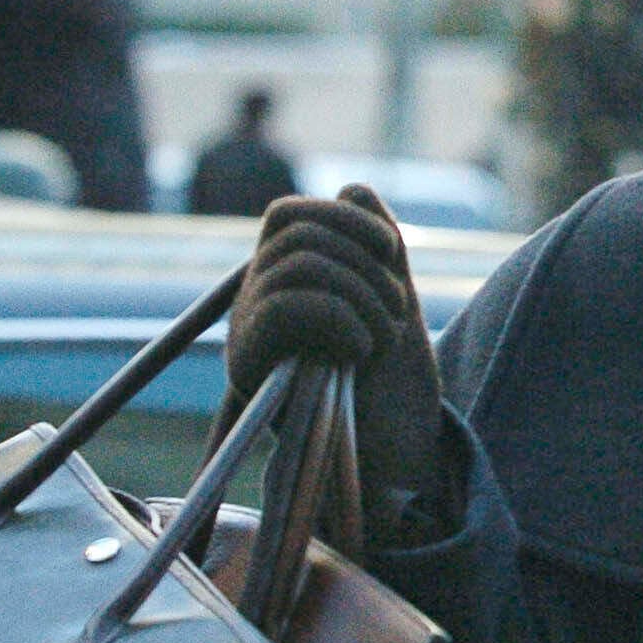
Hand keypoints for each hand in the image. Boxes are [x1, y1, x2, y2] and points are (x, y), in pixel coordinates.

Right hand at [227, 184, 419, 392]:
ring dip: (364, 294)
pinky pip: (287, 305)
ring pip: (301, 263)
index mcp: (283, 281)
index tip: (391, 250)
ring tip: (385, 337)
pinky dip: (341, 318)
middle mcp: (254, 299)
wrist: (393, 456)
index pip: (289, 214)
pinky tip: (362, 351)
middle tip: (395, 312)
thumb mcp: (391, 299)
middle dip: (366, 262)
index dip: (345, 217)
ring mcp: (247, 331)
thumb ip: (375, 246)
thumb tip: (352, 186)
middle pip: (299, 231)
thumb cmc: (392, 384)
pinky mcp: (250, 365)